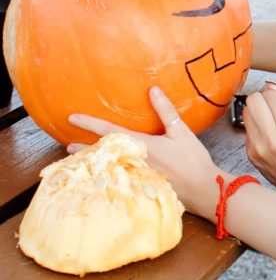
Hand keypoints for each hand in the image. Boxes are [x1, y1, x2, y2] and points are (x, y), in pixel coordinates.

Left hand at [68, 87, 219, 216]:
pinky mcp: (140, 188)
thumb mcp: (181, 131)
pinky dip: (107, 175)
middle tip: (68, 147)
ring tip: (80, 162)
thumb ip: (165, 111)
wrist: (202, 189)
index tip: (72, 117)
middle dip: (85, 149)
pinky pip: (117, 179)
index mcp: (141, 145)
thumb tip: (153, 90)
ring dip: (93, 163)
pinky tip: (103, 176)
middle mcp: (133, 162)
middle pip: (103, 153)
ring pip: (107, 167)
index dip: (90, 123)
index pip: (109, 131)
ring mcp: (135, 177)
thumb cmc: (193, 159)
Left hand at [243, 83, 275, 198]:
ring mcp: (257, 147)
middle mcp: (271, 138)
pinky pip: (247, 128)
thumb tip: (272, 85)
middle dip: (262, 99)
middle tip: (272, 106)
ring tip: (269, 119)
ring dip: (256, 111)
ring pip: (246, 112)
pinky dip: (255, 126)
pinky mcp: (250, 153)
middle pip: (253, 100)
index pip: (271, 95)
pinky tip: (267, 134)